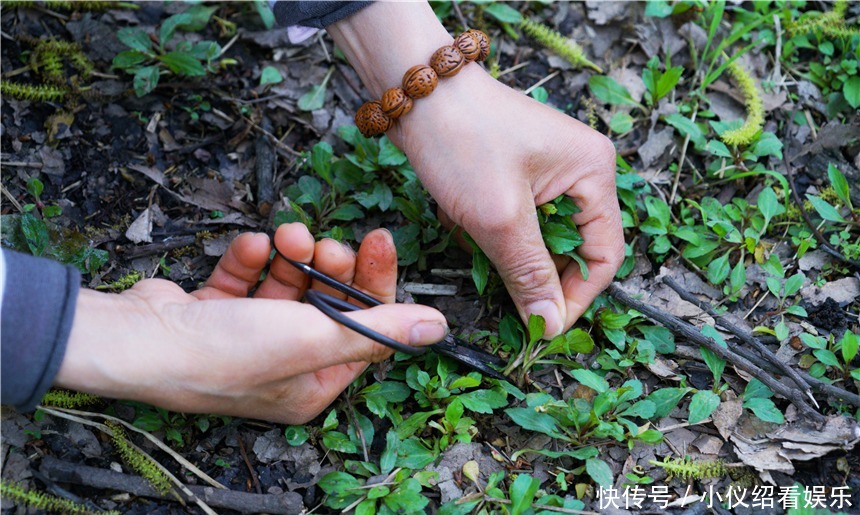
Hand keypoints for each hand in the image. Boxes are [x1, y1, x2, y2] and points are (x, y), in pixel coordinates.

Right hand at [55, 223, 447, 423]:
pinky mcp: (216, 313)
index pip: (364, 328)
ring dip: (292, 255)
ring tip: (288, 236)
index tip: (378, 239)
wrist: (136, 340)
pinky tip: (250, 247)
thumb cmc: (224, 353)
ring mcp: (248, 339)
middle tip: (326, 241)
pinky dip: (252, 258)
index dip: (376, 282)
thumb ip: (378, 329)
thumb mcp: (313, 338)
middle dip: (330, 264)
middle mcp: (284, 365)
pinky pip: (249, 277)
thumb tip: (438, 327)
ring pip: (289, 285)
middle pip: (328, 303)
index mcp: (313, 383)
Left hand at [329, 2, 623, 336]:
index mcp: (594, 172)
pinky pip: (515, 221)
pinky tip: (461, 216)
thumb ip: (529, 274)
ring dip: (504, 250)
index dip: (575, 297)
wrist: (414, 88)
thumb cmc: (461, 138)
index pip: (604, 255)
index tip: (542, 326)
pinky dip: (489, 231)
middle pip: (572, 249)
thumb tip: (549, 322)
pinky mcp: (517, 173)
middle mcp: (580, 170)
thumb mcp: (499, 217)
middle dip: (531, 270)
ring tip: (470, 233)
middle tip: (499, 287)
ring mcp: (549, 171)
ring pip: (538, 238)